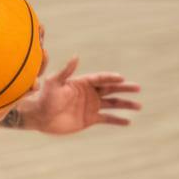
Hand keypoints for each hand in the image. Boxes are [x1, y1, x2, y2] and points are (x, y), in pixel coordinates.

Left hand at [3, 57, 140, 133]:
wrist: (39, 116)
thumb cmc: (44, 97)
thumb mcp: (54, 82)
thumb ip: (65, 71)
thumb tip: (76, 56)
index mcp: (82, 83)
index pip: (101, 79)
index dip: (111, 78)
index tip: (121, 78)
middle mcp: (89, 93)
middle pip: (111, 89)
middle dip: (124, 88)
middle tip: (138, 88)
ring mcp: (91, 106)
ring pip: (112, 104)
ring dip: (125, 104)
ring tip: (139, 106)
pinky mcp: (90, 119)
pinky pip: (107, 118)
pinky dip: (117, 120)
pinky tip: (128, 121)